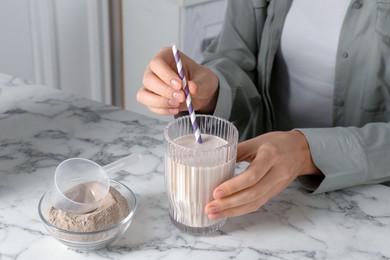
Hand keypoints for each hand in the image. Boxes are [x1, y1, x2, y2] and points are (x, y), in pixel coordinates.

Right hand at [136, 47, 218, 114]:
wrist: (201, 93)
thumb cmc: (201, 80)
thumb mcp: (205, 79)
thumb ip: (199, 84)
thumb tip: (192, 88)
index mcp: (165, 56)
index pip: (157, 63)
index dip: (166, 75)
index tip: (180, 85)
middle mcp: (154, 70)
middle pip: (148, 79)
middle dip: (164, 91)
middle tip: (182, 97)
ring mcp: (151, 86)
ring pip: (144, 95)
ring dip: (160, 102)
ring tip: (177, 104)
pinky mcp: (151, 99)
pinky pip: (150, 106)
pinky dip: (162, 110)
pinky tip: (175, 109)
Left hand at [205, 130, 321, 218]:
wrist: (301, 150)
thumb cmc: (277, 142)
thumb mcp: (257, 141)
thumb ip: (237, 150)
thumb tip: (215, 160)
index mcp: (270, 156)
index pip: (252, 175)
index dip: (234, 186)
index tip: (216, 192)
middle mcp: (276, 173)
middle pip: (252, 194)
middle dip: (229, 204)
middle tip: (209, 207)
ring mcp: (277, 186)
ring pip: (255, 203)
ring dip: (232, 211)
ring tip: (214, 213)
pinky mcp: (274, 193)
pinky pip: (257, 204)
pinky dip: (241, 210)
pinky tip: (227, 212)